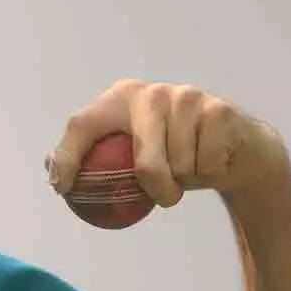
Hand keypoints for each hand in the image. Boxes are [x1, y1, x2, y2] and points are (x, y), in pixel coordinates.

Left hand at [47, 79, 290, 206]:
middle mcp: (151, 93)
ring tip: (190, 167)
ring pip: (179, 167)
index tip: (63, 189)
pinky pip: (208, 165)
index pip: (83, 125)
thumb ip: (93, 159)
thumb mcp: (131, 155)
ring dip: (186, 181)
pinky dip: (211, 173)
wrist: (236, 148)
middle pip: (144, 162)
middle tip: (164, 197)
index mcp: (121, 98)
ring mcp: (186, 97)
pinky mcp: (219, 111)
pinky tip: (214, 159)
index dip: (68, 157)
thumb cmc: (173, 155)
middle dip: (156, 188)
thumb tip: (53, 173)